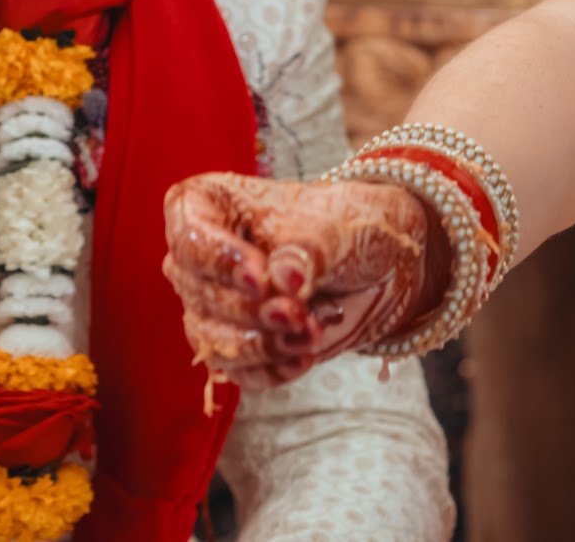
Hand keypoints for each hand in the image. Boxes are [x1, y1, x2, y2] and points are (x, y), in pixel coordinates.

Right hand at [162, 172, 441, 389]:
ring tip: (310, 333)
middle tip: (300, 312)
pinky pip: (236, 370)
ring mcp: (217, 303)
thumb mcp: (338, 227)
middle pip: (201, 294)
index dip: (220, 263)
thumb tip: (283, 276)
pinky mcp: (238, 344)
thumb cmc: (350, 227)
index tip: (261, 279)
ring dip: (262, 344)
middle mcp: (204, 256)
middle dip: (253, 312)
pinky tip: (302, 357)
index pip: (190, 237)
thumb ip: (307, 250)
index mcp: (213, 205)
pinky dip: (271, 369)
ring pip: (211, 339)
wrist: (384, 265)